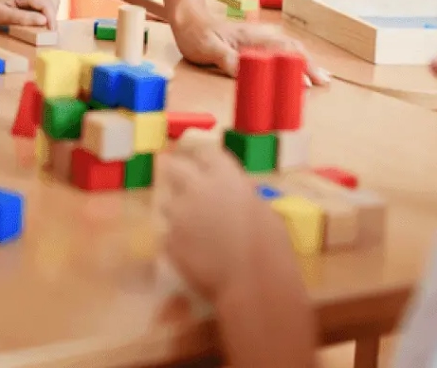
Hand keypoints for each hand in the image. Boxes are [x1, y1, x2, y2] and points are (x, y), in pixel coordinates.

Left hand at [0, 0, 59, 30]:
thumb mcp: (2, 16)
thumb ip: (23, 18)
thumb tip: (44, 21)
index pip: (45, 2)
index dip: (52, 17)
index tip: (52, 32)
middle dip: (52, 15)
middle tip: (47, 31)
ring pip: (48, 0)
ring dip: (49, 13)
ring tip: (43, 27)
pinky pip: (41, 2)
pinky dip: (44, 11)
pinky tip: (36, 21)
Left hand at [162, 145, 292, 301]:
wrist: (253, 285)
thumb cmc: (270, 247)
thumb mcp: (264, 210)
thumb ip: (242, 194)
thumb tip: (235, 192)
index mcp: (224, 176)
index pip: (204, 152)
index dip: (202, 158)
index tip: (201, 163)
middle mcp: (196, 187)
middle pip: (174, 166)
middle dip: (175, 171)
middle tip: (181, 182)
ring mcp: (178, 213)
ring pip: (166, 201)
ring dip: (175, 209)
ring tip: (188, 225)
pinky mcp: (169, 239)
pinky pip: (167, 232)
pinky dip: (176, 238)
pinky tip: (190, 250)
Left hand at [174, 7, 329, 85]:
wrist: (188, 17)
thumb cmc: (196, 33)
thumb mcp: (207, 49)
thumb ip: (227, 59)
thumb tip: (248, 72)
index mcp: (250, 37)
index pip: (280, 51)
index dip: (295, 66)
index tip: (307, 83)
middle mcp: (258, 35)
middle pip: (291, 48)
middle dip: (309, 64)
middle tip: (325, 82)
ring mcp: (257, 37)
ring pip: (288, 47)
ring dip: (305, 61)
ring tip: (321, 76)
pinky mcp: (254, 41)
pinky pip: (280, 48)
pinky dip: (294, 57)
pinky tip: (300, 65)